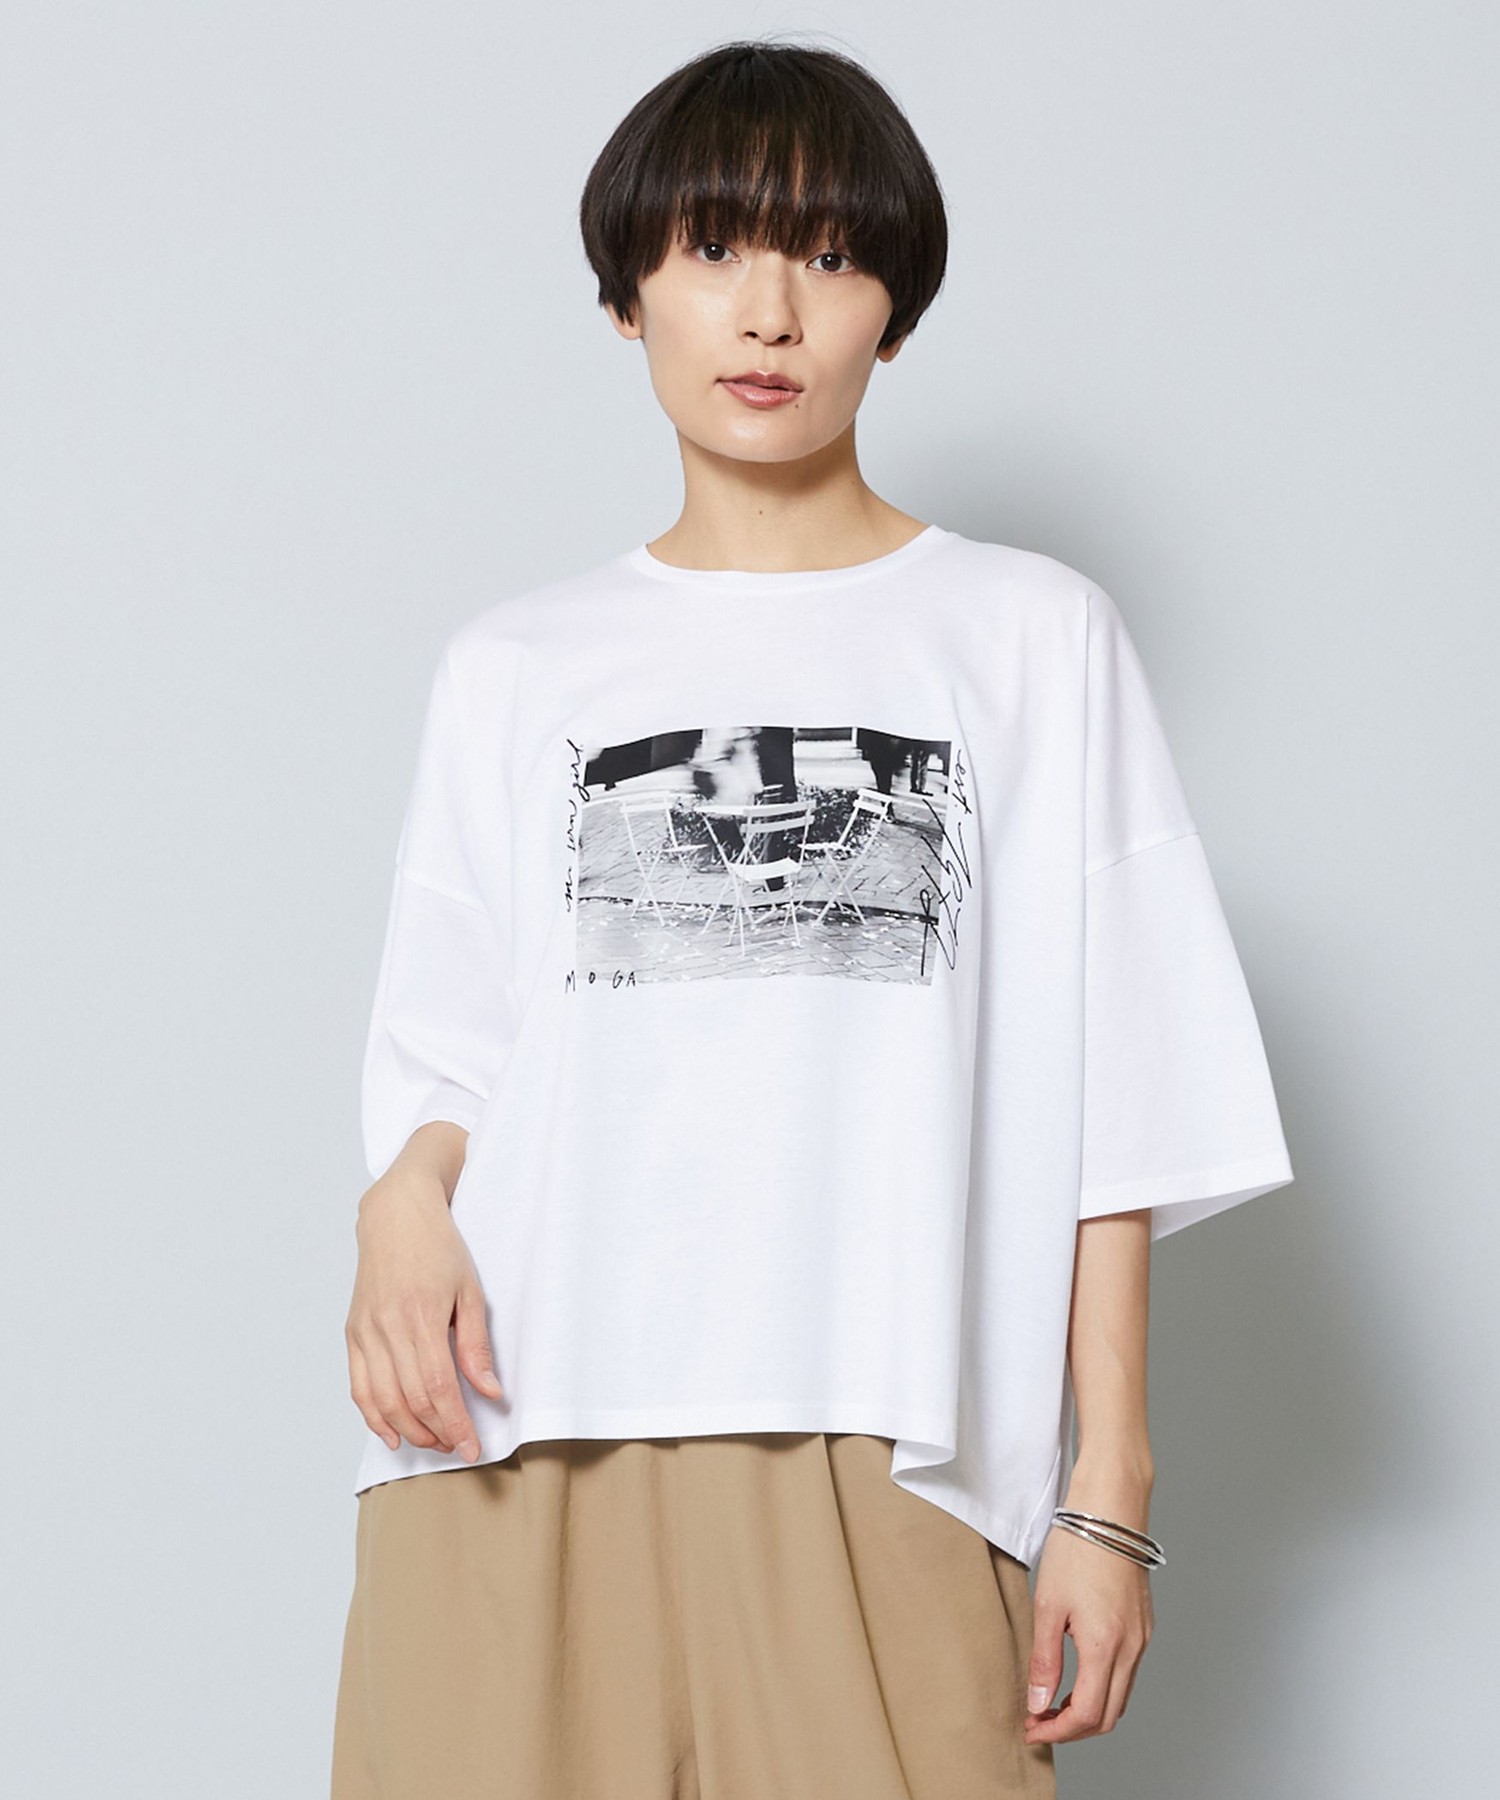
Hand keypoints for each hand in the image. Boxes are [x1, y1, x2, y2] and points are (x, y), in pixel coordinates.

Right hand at [345, 1161, 503, 1458]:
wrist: (395, 1215)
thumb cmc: (438, 1247)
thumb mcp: (470, 1290)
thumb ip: (477, 1345)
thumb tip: (491, 1392)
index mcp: (421, 1315)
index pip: (438, 1387)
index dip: (455, 1424)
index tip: (472, 1448)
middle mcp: (387, 1327)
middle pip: (410, 1399)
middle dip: (437, 1432)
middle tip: (458, 1448)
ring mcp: (365, 1331)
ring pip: (382, 1399)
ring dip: (407, 1429)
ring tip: (433, 1442)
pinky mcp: (353, 1332)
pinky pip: (359, 1386)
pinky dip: (373, 1416)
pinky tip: (392, 1432)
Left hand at [1023, 1522, 1154, 1743]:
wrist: (1109, 1510)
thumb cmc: (1077, 1549)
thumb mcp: (1048, 1605)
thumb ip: (1044, 1659)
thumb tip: (1038, 1701)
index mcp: (1106, 1645)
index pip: (1087, 1714)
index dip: (1058, 1731)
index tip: (1032, 1728)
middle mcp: (1132, 1648)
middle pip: (1108, 1715)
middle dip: (1073, 1728)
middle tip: (1040, 1722)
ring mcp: (1142, 1637)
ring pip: (1121, 1696)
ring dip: (1089, 1709)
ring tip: (1053, 1702)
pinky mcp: (1144, 1625)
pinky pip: (1127, 1672)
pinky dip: (1103, 1686)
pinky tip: (1078, 1675)